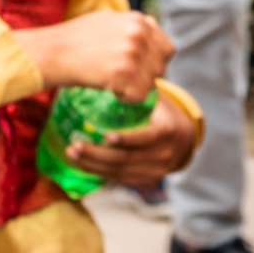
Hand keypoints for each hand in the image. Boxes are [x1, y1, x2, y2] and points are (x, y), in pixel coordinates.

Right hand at [14, 9, 173, 102]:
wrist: (51, 52)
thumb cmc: (74, 38)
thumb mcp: (107, 20)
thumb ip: (133, 26)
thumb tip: (153, 28)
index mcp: (138, 21)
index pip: (167, 48)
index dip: (154, 61)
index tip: (138, 67)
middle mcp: (138, 35)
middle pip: (160, 68)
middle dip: (145, 76)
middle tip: (121, 77)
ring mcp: (131, 54)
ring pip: (151, 84)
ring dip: (134, 88)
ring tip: (111, 80)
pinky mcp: (123, 74)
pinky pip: (139, 96)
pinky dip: (125, 98)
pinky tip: (108, 88)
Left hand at [65, 94, 197, 187]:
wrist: (182, 138)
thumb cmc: (159, 112)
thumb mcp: (154, 99)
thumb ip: (137, 90)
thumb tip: (109, 73)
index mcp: (168, 132)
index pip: (148, 137)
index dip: (127, 139)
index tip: (105, 136)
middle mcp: (165, 155)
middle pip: (127, 159)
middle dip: (98, 154)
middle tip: (74, 145)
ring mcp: (156, 171)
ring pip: (120, 172)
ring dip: (93, 165)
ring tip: (71, 153)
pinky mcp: (147, 180)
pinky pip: (120, 179)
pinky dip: (99, 172)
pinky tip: (81, 163)